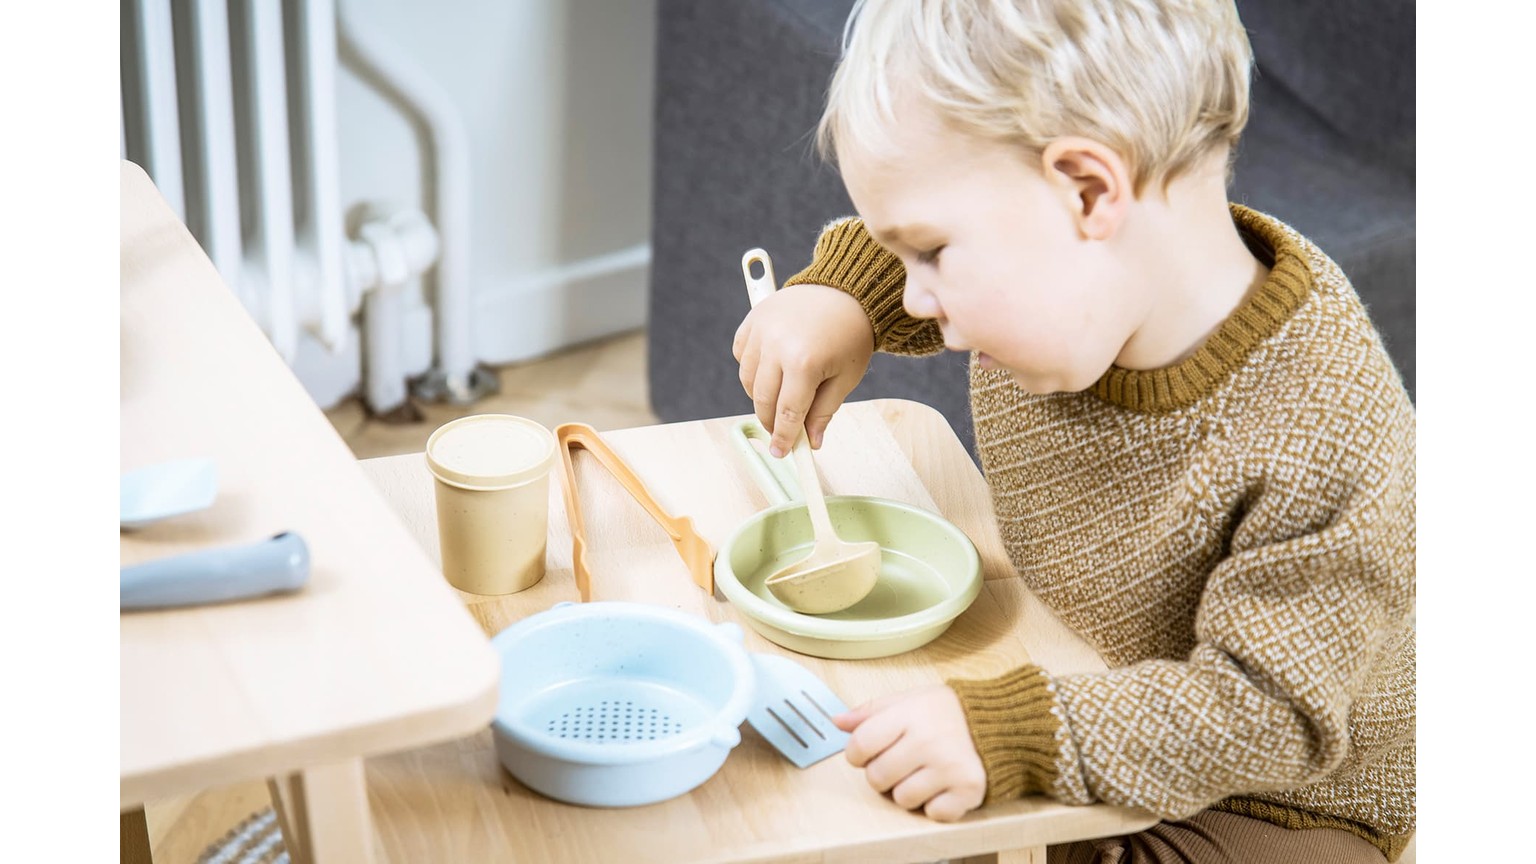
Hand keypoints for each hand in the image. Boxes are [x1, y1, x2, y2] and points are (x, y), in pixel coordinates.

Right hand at [732, 283, 874, 456]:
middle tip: (781, 431)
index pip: (787, 412)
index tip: (782, 452)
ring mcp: (762, 331)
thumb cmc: (850, 334)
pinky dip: (752, 368)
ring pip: (747, 380)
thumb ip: (824, 411)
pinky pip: (741, 355)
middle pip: (762, 400)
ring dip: (760, 395)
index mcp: (805, 362)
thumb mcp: (846, 377)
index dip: (784, 437)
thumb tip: (811, 441)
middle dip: (771, 421)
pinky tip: (771, 368)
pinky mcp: (753, 319)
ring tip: (780, 395)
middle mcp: (777, 346)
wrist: (845, 291)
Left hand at [834, 685, 986, 821]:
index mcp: (910, 714)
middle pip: (877, 778)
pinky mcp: (968, 789)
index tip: (868, 752)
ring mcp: (949, 766)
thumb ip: (871, 710)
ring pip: (903, 799)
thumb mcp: (908, 700)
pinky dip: (936, 804)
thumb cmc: (946, 713)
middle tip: (902, 761)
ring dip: (909, 791)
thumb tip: (838, 722)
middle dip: (883, 774)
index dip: (857, 753)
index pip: (860, 744)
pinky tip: (943, 784)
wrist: (996, 722)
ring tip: (925, 771)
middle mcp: (929, 740)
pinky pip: (933, 813)